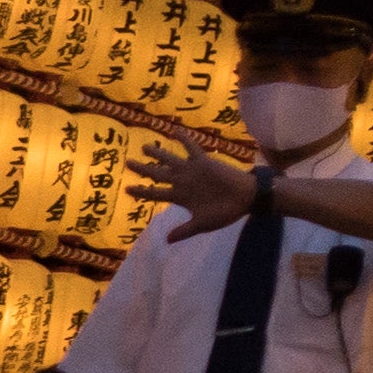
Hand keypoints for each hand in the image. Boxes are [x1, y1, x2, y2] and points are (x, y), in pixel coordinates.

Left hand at [127, 136, 255, 229]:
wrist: (245, 199)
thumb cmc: (225, 212)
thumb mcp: (203, 224)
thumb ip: (185, 230)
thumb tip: (167, 240)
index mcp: (180, 197)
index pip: (155, 193)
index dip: (141, 191)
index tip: (126, 189)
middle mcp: (182, 182)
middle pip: (157, 174)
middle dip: (142, 169)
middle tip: (128, 162)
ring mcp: (192, 171)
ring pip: (170, 160)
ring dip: (157, 153)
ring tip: (145, 147)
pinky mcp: (203, 162)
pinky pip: (192, 148)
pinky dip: (184, 140)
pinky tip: (175, 131)